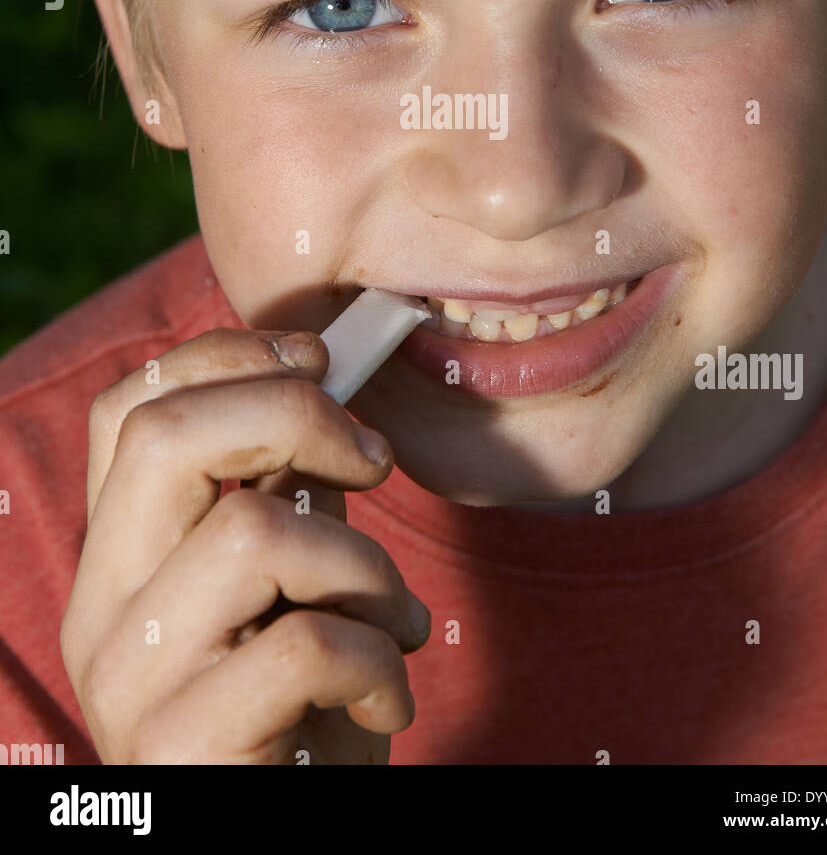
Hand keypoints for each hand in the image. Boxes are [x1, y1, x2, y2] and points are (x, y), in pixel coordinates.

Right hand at [61, 327, 430, 763]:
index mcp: (121, 557)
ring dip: (362, 565)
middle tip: (370, 457)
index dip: (224, 356)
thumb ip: (290, 497)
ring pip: (251, 532)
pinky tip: (385, 702)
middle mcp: (101, 610)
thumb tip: (325, 388)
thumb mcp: (293, 587)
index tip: (316, 360)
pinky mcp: (180, 749)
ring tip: (390, 619)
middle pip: (163, 436)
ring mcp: (129, 682)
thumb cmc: (299, 715)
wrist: (288, 839)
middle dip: (293, 413)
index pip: (128, 409)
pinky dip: (377, 662)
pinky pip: (304, 645)